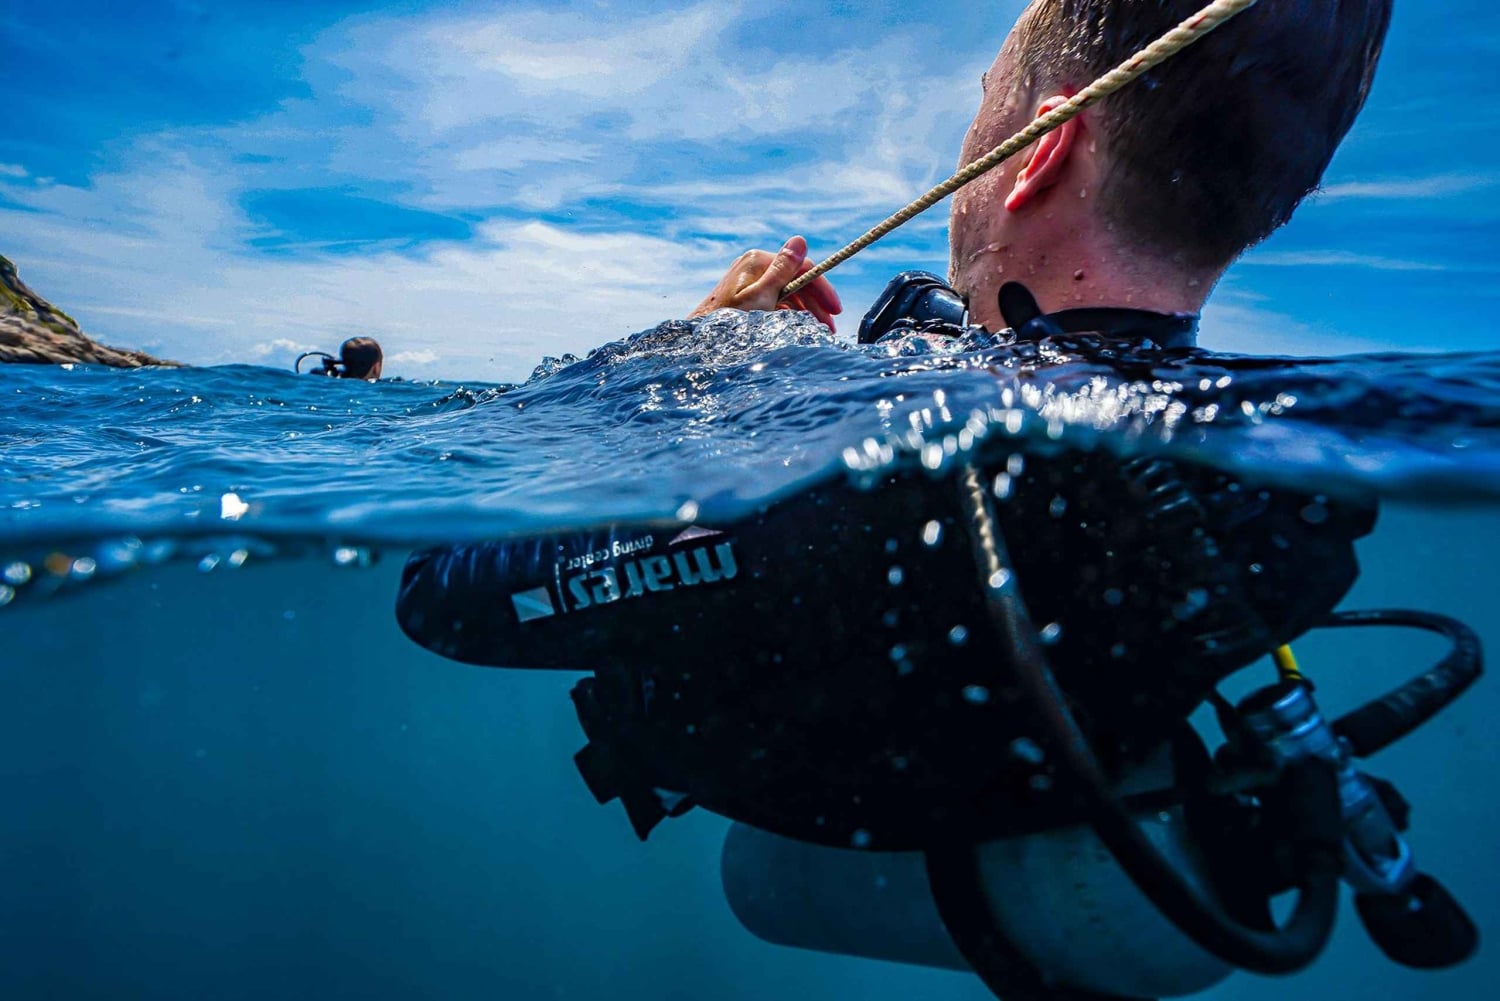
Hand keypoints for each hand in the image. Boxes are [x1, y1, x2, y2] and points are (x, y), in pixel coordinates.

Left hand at [689, 235, 842, 331]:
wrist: (702, 341)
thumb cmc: (730, 320)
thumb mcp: (761, 296)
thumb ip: (782, 270)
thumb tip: (800, 240)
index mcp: (757, 261)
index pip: (800, 268)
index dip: (821, 288)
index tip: (836, 309)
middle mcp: (754, 266)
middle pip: (795, 281)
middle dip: (816, 304)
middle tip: (831, 327)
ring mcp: (751, 281)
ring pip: (788, 293)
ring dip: (807, 311)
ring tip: (821, 331)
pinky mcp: (748, 296)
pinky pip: (777, 302)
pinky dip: (791, 314)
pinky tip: (801, 328)